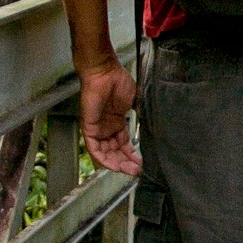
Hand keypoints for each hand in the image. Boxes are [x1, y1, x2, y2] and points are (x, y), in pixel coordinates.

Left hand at [79, 60, 139, 175]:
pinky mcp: (88, 128)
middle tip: (138, 170)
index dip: (132, 155)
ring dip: (117, 163)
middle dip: (127, 163)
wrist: (104, 72)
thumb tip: (154, 126)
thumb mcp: (135, 101)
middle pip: (116, 152)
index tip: (143, 163)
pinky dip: (103, 159)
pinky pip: (94, 149)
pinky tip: (115, 166)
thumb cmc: (118, 81)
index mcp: (116, 122)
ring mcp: (97, 129)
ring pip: (106, 153)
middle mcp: (107, 128)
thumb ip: (142, 114)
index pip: (123, 144)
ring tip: (130, 169)